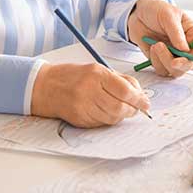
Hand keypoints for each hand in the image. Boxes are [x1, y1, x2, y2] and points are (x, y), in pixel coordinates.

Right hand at [30, 63, 149, 127]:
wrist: (46, 87)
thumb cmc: (73, 75)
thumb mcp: (97, 69)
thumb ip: (120, 79)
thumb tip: (139, 93)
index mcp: (96, 75)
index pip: (124, 91)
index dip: (139, 99)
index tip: (146, 103)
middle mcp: (89, 91)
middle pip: (120, 107)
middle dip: (133, 110)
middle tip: (137, 108)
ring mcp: (83, 107)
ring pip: (112, 118)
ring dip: (122, 115)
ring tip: (123, 109)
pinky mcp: (79, 119)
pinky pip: (102, 123)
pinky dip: (110, 119)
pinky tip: (108, 112)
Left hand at [127, 0, 192, 77]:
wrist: (136, 14)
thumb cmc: (156, 10)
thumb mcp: (168, 15)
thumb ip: (176, 32)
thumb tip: (184, 49)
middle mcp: (186, 47)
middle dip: (183, 64)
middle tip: (174, 61)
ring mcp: (174, 56)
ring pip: (177, 70)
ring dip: (166, 61)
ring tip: (157, 45)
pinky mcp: (161, 61)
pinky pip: (162, 70)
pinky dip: (156, 62)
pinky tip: (152, 48)